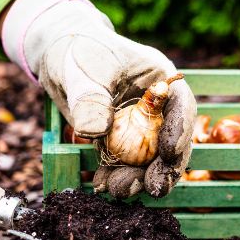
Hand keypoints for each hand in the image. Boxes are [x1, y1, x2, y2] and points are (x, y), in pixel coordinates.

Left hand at [0, 0, 195, 198]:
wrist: (58, 54)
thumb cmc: (77, 50)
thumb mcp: (82, 70)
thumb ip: (90, 99)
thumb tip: (95, 131)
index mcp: (160, 80)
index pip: (181, 107)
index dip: (180, 131)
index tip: (169, 153)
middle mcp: (157, 107)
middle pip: (172, 141)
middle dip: (164, 168)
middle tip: (153, 188)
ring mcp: (140, 127)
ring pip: (149, 159)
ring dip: (137, 178)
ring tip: (118, 189)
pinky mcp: (120, 142)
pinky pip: (124, 164)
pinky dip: (115, 176)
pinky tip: (102, 185)